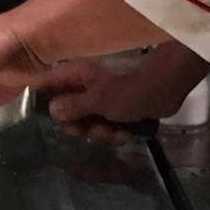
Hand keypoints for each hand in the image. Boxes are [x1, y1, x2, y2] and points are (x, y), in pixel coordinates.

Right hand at [42, 45, 208, 142]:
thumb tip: (52, 110)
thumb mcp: (98, 100)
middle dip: (81, 128)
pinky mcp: (115, 109)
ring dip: (100, 133)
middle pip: (66, 113)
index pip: (45, 85)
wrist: (167, 87)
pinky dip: (113, 133)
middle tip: (93, 131)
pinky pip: (104, 126)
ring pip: (86, 123)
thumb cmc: (131, 89)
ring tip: (117, 132)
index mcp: (74, 76)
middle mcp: (83, 85)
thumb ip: (72, 106)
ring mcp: (99, 98)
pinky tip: (126, 133)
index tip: (51, 118)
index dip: (42, 102)